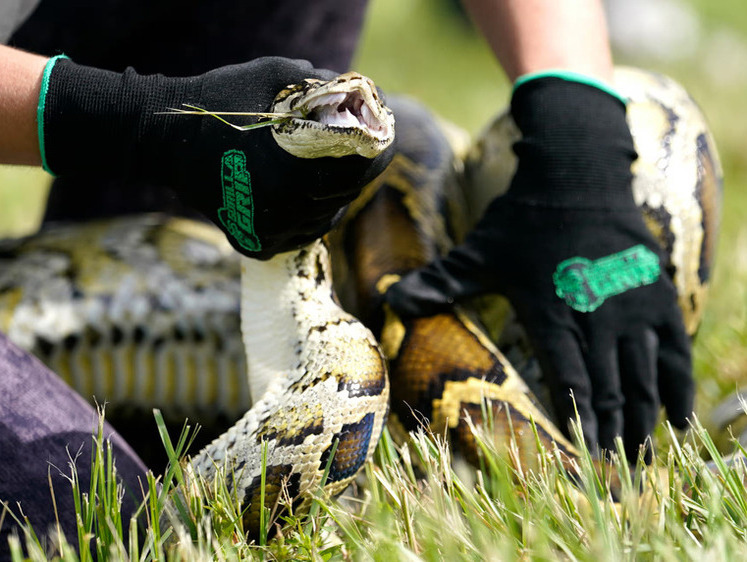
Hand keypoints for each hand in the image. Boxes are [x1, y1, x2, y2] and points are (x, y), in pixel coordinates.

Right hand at [39, 56, 393, 258]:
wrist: (162, 140)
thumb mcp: (274, 76)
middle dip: (356, 173)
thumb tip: (356, 93)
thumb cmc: (218, 101)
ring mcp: (269, 232)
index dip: (378, 154)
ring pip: (324, 219)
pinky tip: (304, 197)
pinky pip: (298, 235)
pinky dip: (307, 218)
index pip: (361, 171)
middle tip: (358, 155)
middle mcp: (286, 210)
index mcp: (296, 171)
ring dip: (333, 197)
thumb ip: (320, 85)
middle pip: (345, 196)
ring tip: (329, 173)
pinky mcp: (254, 242)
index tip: (382, 141)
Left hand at [385, 76, 691, 459]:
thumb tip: (389, 301)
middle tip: (617, 470)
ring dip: (644, 417)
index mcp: (551, 310)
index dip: (578, 417)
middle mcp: (596, 313)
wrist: (576, 172)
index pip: (568, 375)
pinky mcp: (655, 292)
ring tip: (643, 454)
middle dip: (613, 430)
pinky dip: (678, 385)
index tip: (584, 453)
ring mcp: (631, 304)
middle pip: (609, 385)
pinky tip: (680, 416)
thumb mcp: (477, 251)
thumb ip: (438, 282)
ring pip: (643, 374)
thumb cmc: (523, 217)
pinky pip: (675, 348)